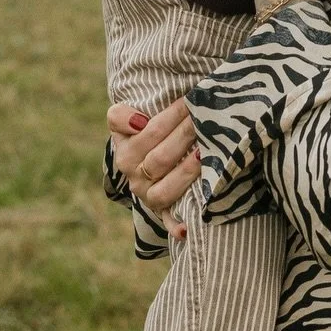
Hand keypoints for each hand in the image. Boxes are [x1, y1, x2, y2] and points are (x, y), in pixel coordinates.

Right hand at [108, 97, 200, 234]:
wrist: (146, 162)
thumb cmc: (144, 134)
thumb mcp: (125, 122)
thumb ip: (122, 116)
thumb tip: (138, 122)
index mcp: (126, 154)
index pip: (148, 133)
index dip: (170, 117)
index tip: (190, 101)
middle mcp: (135, 178)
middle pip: (160, 158)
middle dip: (185, 136)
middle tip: (207, 119)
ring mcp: (149, 197)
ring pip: (166, 189)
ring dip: (187, 172)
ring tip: (205, 154)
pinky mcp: (164, 213)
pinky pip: (169, 222)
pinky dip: (176, 226)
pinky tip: (186, 229)